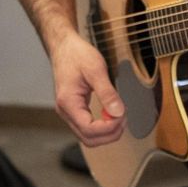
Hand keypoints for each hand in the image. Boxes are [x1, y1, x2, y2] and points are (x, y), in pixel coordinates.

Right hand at [48, 31, 125, 146]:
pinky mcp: (73, 110)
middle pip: (88, 139)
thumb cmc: (76, 55)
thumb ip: (107, 93)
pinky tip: (111, 114)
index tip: (122, 115)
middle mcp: (65, 111)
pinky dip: (101, 126)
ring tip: (119, 116)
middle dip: (109, 134)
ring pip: (88, 136)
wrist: (64, 47)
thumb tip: (118, 112)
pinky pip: (87, 127)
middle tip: (123, 119)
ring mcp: (68, 112)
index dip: (109, 128)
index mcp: (68, 102)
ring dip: (106, 132)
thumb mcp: (96, 69)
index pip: (89, 129)